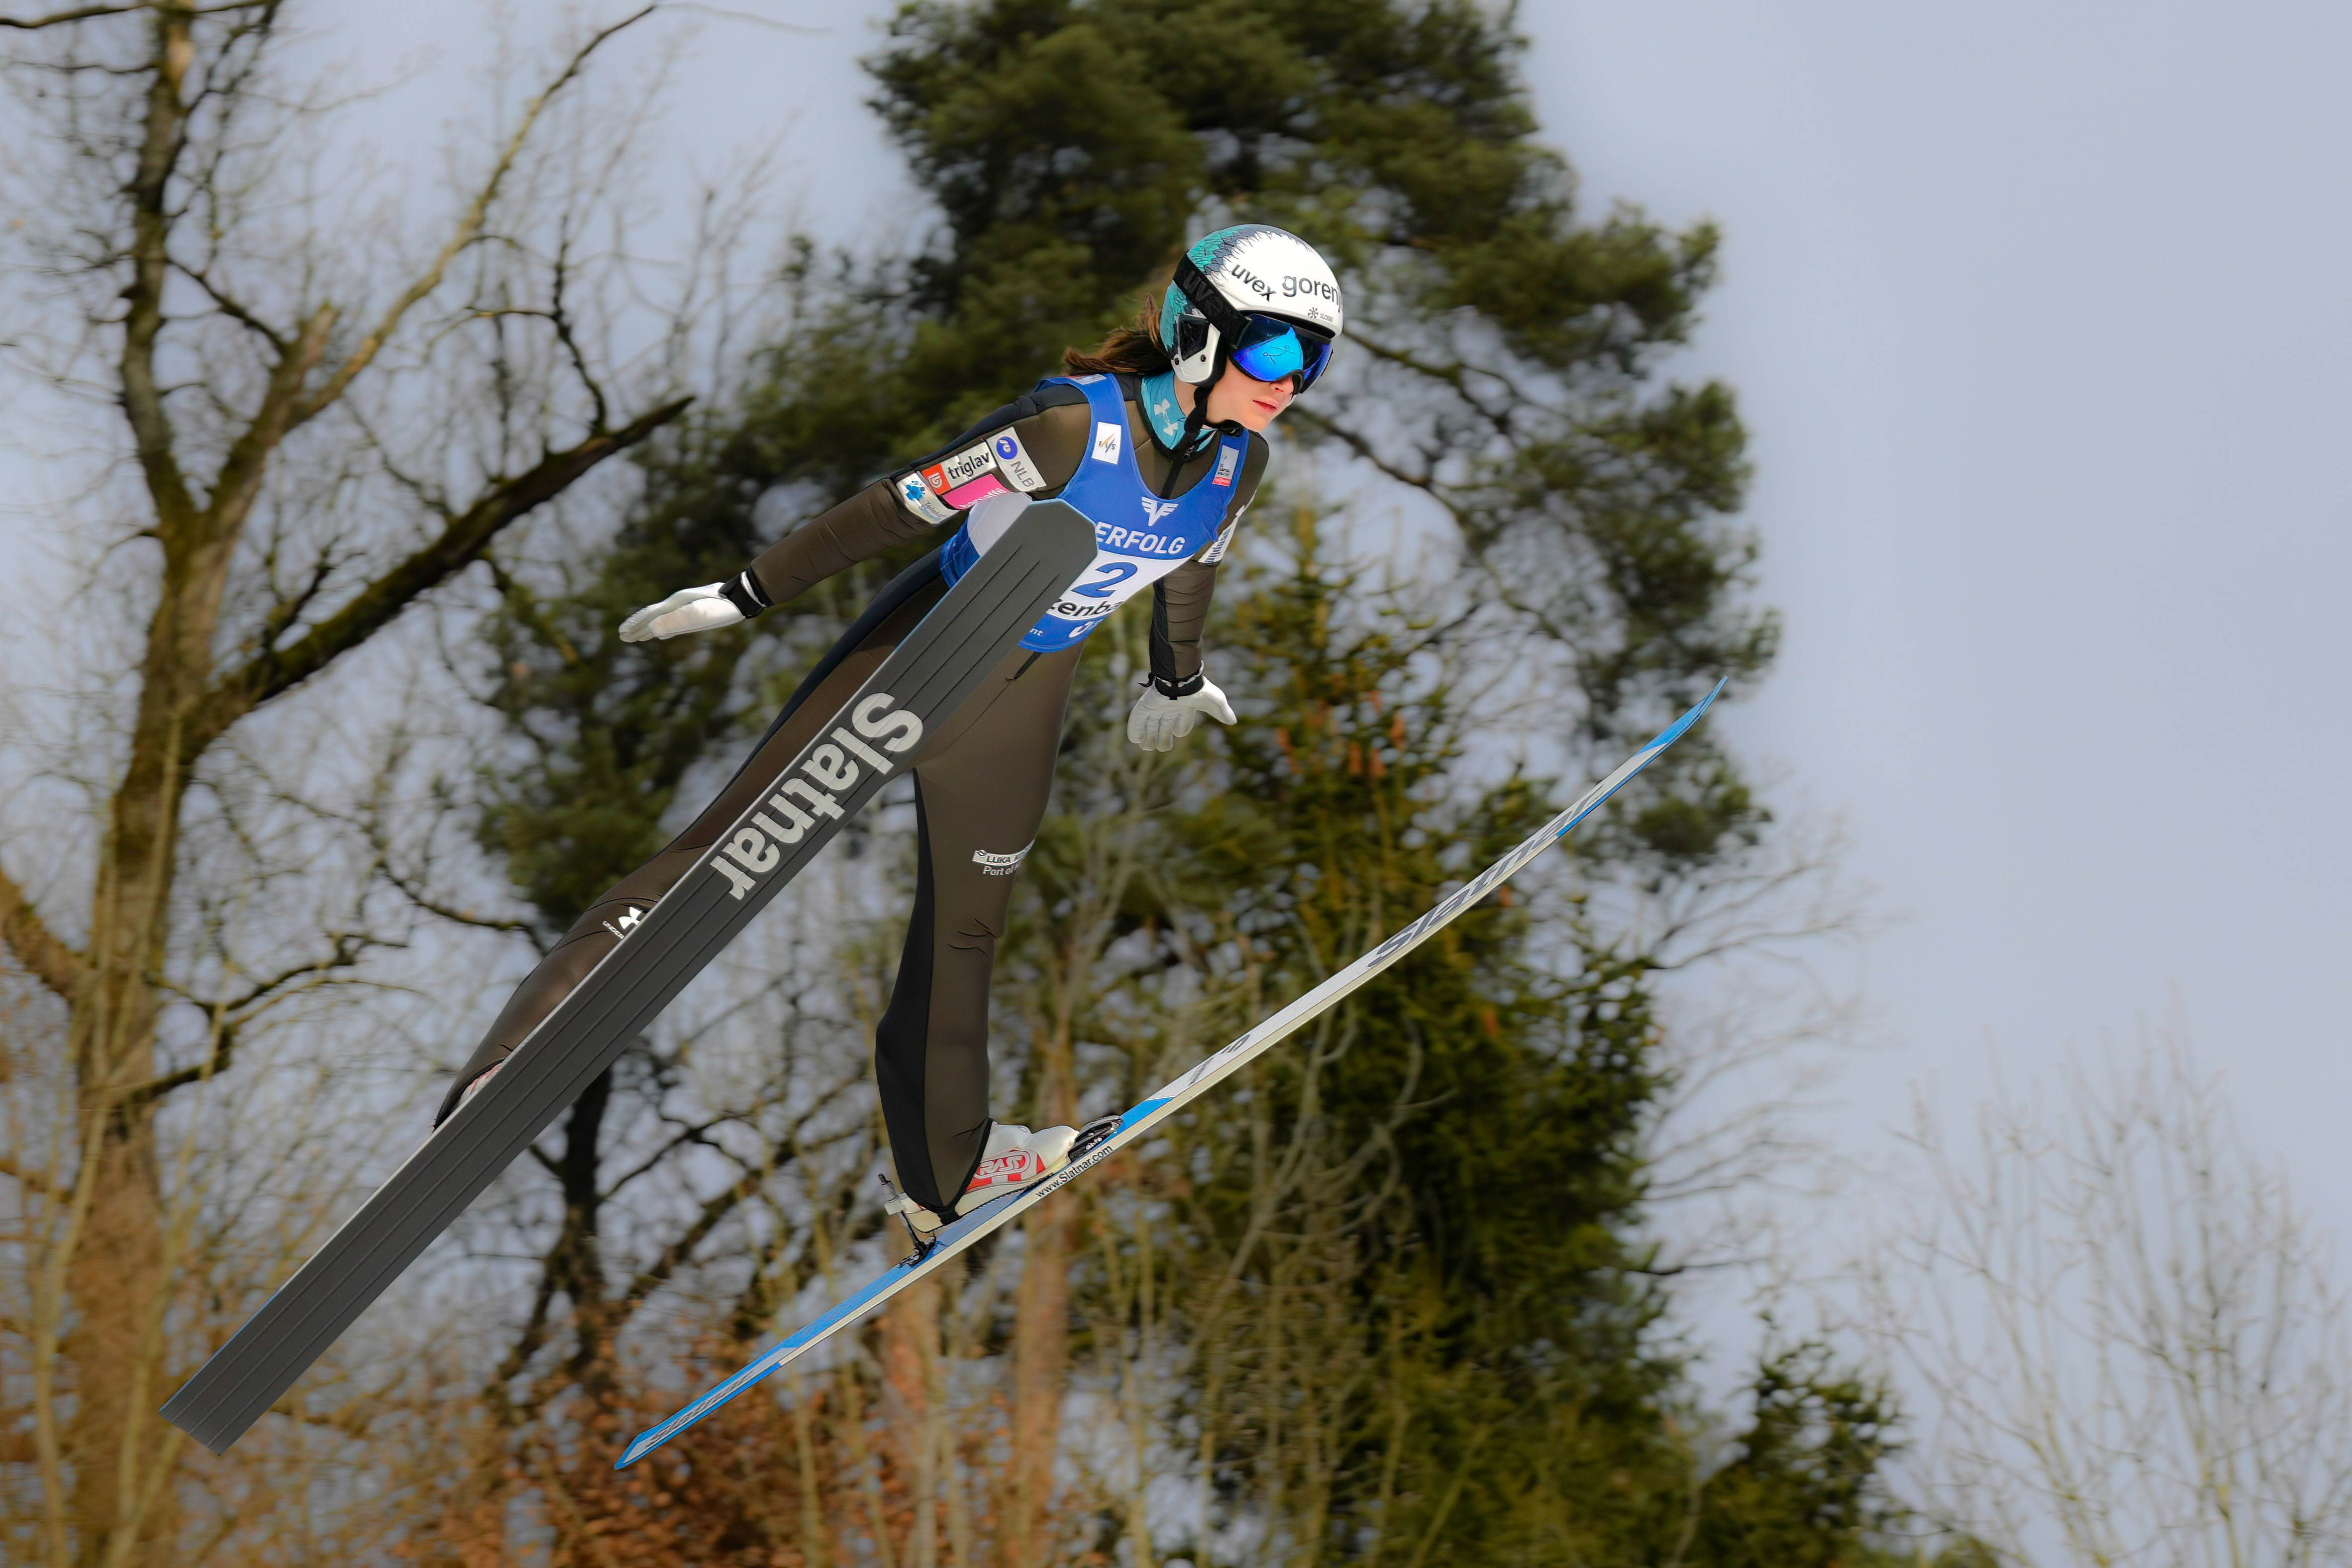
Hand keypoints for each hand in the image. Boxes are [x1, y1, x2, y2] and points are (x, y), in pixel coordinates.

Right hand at [618, 584, 743, 642]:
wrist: (741, 598)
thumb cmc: (722, 607)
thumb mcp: (699, 615)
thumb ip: (675, 621)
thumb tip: (652, 629)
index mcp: (675, 603)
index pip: (649, 615)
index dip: (635, 624)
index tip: (621, 633)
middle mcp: (678, 604)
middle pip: (652, 617)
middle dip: (637, 627)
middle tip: (622, 636)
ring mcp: (686, 608)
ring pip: (661, 620)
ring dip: (648, 628)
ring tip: (638, 636)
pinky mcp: (694, 614)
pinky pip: (672, 623)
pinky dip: (663, 630)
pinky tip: (662, 635)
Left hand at [1126, 677, 1235, 750]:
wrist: (1180, 678)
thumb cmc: (1197, 689)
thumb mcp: (1215, 700)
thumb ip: (1222, 711)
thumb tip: (1233, 722)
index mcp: (1184, 707)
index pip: (1182, 723)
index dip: (1181, 729)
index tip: (1179, 733)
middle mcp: (1169, 708)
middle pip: (1165, 728)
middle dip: (1164, 739)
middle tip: (1163, 747)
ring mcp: (1155, 708)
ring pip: (1150, 726)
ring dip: (1149, 738)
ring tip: (1148, 747)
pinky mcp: (1144, 707)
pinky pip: (1137, 721)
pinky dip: (1135, 731)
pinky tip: (1135, 739)